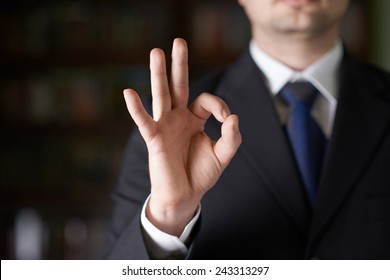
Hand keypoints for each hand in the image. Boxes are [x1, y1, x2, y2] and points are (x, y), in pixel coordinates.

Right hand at [123, 38, 240, 235]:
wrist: (184, 196)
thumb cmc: (201, 174)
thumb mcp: (223, 155)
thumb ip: (232, 137)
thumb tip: (233, 117)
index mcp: (194, 119)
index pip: (206, 100)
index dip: (218, 105)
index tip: (226, 120)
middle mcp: (178, 118)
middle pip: (179, 86)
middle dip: (179, 65)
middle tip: (179, 41)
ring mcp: (165, 126)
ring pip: (161, 96)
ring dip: (158, 74)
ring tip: (156, 52)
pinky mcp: (155, 139)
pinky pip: (144, 121)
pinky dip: (136, 108)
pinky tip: (129, 93)